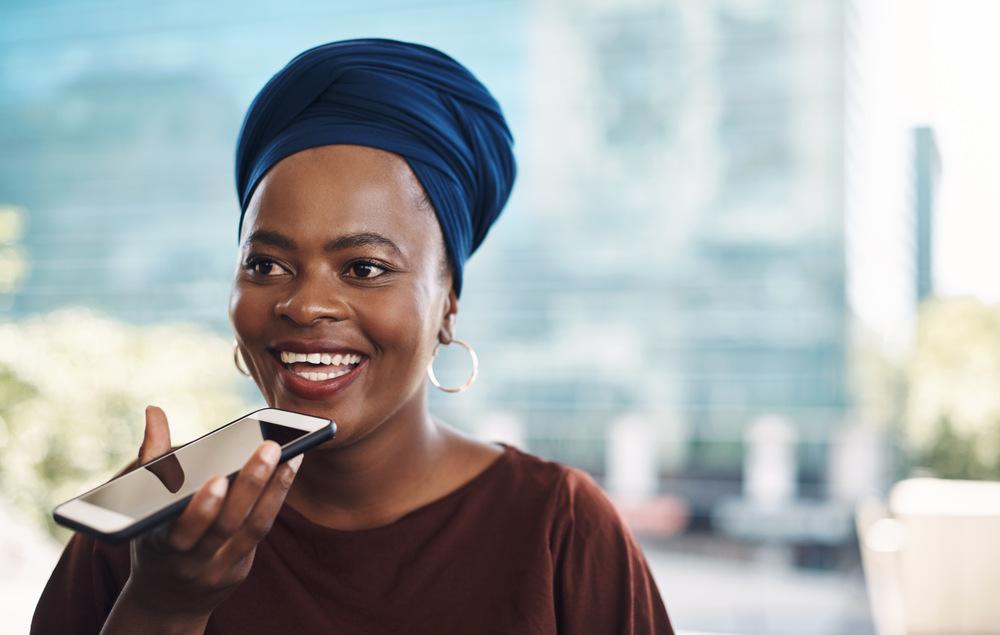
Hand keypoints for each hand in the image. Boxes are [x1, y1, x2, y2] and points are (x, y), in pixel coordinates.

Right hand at [104, 405, 301, 631]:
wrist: (165, 600)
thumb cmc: (154, 537)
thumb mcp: (139, 507)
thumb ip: (152, 457)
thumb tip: (153, 410)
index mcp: (159, 545)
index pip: (181, 531)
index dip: (200, 510)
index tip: (217, 479)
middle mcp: (190, 561)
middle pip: (224, 526)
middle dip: (248, 486)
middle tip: (269, 447)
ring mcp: (218, 567)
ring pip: (251, 528)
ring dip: (273, 489)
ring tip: (290, 453)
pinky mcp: (240, 567)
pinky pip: (261, 530)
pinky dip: (276, 497)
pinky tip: (290, 467)